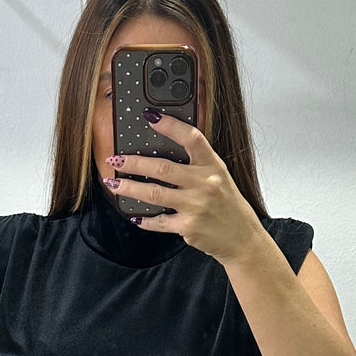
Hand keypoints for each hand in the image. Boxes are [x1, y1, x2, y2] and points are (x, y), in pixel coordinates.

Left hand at [103, 109, 265, 266]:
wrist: (242, 238)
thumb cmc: (227, 205)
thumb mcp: (219, 177)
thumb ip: (197, 164)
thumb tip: (164, 151)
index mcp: (213, 166)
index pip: (191, 138)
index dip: (170, 126)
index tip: (150, 117)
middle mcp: (205, 184)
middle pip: (163, 169)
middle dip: (134, 163)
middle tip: (116, 159)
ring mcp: (196, 206)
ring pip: (154, 194)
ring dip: (129, 188)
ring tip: (114, 183)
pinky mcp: (188, 227)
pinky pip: (159, 221)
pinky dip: (144, 220)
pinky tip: (135, 217)